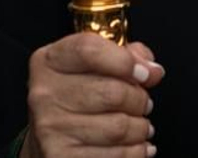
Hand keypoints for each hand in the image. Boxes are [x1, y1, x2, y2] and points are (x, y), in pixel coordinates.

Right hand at [22, 32, 164, 157]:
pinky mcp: (62, 157)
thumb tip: (151, 70)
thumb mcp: (93, 64)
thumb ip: (124, 55)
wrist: (47, 140)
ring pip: (119, 127)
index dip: (125, 61)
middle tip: (143, 103)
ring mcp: (52, 129)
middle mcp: (45, 94)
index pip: (89, 50)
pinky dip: (136, 151)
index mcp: (50, 62)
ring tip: (139, 126)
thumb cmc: (77, 96)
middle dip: (140, 100)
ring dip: (140, 128)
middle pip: (112, 92)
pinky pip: (116, 156)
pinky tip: (136, 146)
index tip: (146, 73)